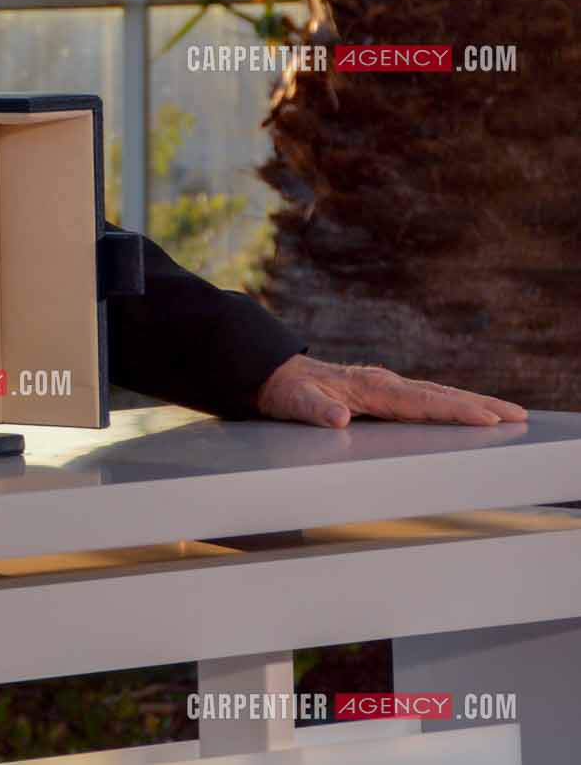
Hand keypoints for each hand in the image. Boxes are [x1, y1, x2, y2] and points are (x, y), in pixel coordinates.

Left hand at [254, 354, 527, 427]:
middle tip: (518, 415)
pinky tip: (469, 411)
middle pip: (439, 395)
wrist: (274, 374)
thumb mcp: (293, 403)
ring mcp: (385, 386)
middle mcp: (383, 383)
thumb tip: (338, 417)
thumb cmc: (285, 392)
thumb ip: (315, 410)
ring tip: (508, 413)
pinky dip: (453, 404)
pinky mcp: (384, 391)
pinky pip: (426, 398)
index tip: (486, 419)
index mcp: (369, 388)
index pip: (420, 402)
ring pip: (437, 394)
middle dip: (480, 405)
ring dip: (473, 403)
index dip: (454, 411)